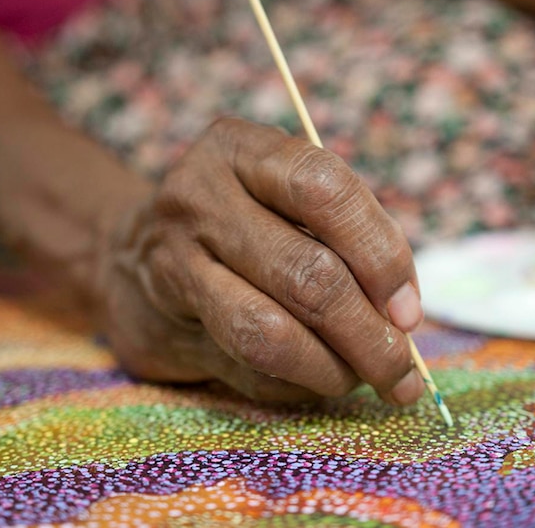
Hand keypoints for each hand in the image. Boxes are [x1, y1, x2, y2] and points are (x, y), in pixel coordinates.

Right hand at [97, 118, 424, 403]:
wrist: (126, 251)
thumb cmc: (235, 221)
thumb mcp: (280, 195)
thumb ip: (339, 235)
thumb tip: (401, 314)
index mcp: (241, 150)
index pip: (324, 189)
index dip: (379, 254)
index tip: (408, 309)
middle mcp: (199, 198)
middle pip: (305, 273)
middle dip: (368, 333)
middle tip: (401, 371)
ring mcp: (173, 262)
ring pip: (267, 332)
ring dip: (332, 369)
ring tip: (363, 379)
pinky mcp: (159, 323)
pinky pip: (243, 367)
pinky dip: (295, 384)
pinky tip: (313, 378)